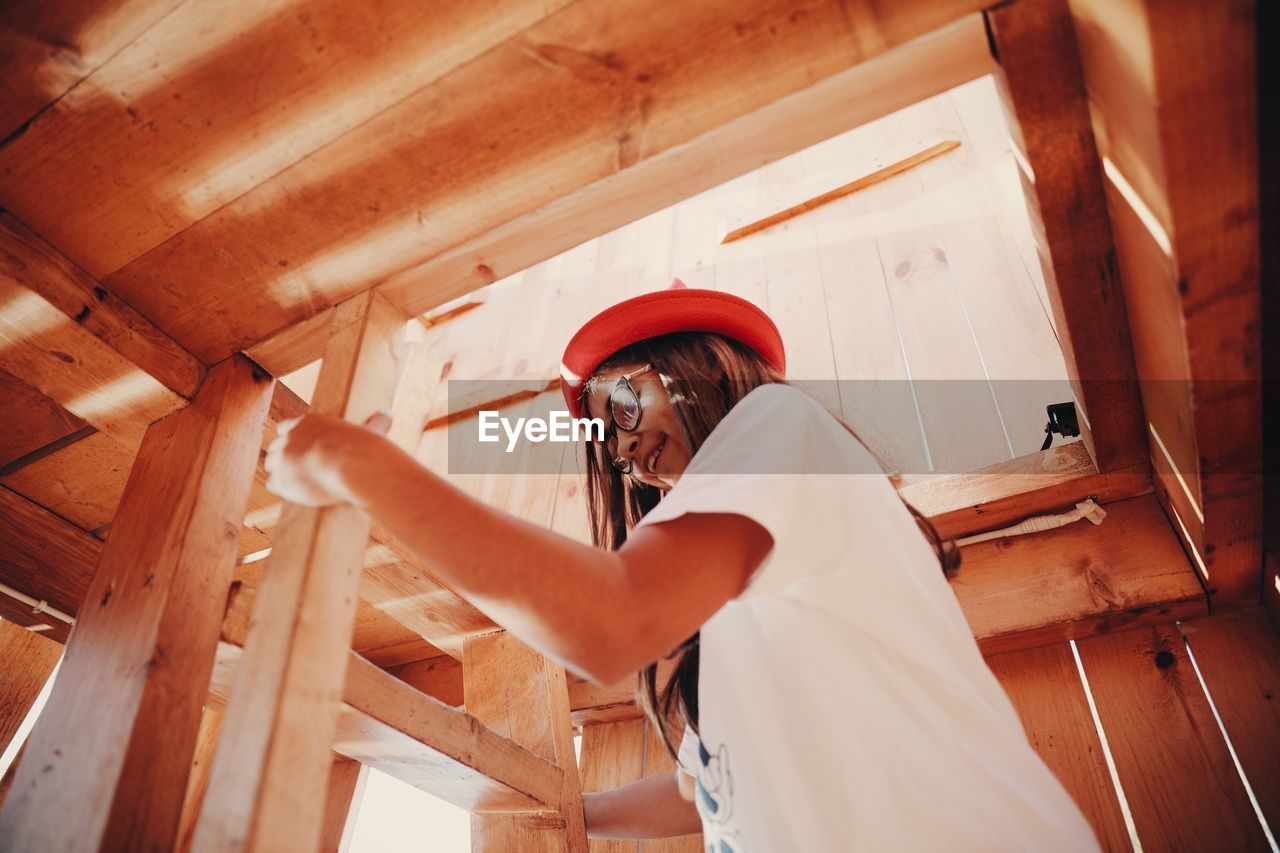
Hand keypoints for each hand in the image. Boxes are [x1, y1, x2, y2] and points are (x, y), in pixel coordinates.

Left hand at [263, 411, 392, 507]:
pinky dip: (282, 489)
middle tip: (297, 469)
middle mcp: (288, 438)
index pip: (287, 427)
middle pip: (275, 446)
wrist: (350, 466)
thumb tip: (387, 413)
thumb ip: (376, 421)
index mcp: (306, 422)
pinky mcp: (280, 479)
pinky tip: (295, 493)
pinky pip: (273, 484)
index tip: (300, 448)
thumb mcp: (370, 430)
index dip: (292, 439)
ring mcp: (281, 458)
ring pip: (271, 465)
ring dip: (281, 473)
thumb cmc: (362, 447)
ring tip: (296, 483)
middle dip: (284, 457)